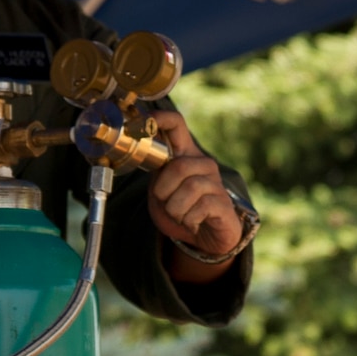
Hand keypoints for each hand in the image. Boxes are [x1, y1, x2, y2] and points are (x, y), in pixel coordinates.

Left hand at [146, 111, 244, 277]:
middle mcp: (203, 163)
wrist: (206, 237)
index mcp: (185, 154)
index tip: (144, 122)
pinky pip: (200, 208)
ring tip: (180, 215)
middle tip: (166, 202)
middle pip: (178, 166)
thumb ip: (154, 169)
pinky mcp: (223, 203)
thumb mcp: (161, 187)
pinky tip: (192, 222)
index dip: (160, 118)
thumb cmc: (182, 208)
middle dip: (164, 191)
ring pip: (189, 189)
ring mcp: (215, 183)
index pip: (176, 124)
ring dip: (175, 209)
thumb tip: (132, 149)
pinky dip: (189, 220)